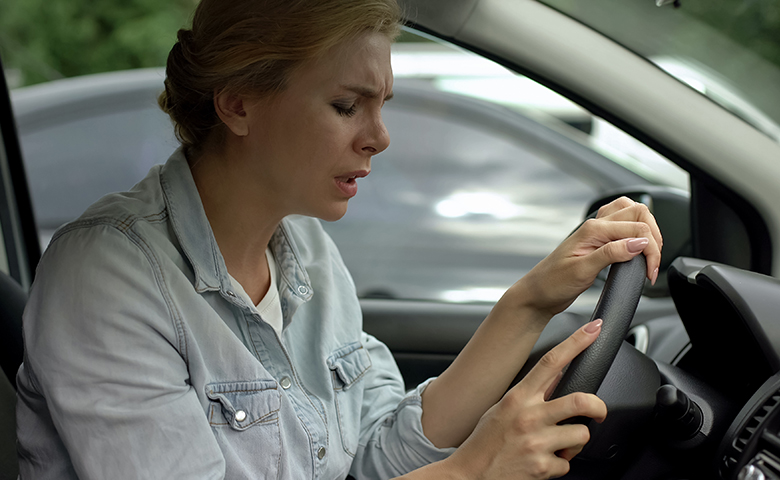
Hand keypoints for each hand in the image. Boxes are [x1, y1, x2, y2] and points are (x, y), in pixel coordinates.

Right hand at [445, 320, 606, 479]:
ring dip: (574, 443)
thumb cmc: (484, 442)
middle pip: (580, 400)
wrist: (470, 475)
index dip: (576, 343)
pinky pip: (568, 463)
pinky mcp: (542, 467)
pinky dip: (559, 465)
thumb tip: (555, 375)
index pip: (551, 362)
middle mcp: (529, 417)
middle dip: (597, 407)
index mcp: (518, 398)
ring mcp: (537, 442)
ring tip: (556, 446)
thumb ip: (529, 393)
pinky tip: (542, 463)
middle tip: (598, 412)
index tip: (594, 330)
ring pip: (581, 435)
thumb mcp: (502, 408)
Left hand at [510, 196, 662, 317]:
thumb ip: (610, 254)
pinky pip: (622, 224)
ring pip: (632, 213)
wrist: (538, 293)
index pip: (637, 228)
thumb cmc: (553, 283)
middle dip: (654, 237)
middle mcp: (595, 225)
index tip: (650, 272)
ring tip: (650, 254)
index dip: (651, 250)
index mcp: (592, 229)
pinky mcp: (598, 240)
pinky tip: (637, 248)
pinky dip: (637, 231)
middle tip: (653, 264)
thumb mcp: (582, 271)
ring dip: (648, 229)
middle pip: (639, 212)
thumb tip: (639, 243)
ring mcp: (597, 231)